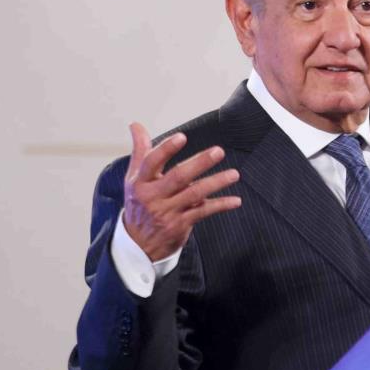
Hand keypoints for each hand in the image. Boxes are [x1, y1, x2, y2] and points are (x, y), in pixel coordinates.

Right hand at [123, 122, 241, 260]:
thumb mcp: (134, 178)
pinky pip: (204, 212)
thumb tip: (136, 124)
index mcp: (141, 182)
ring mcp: (167, 212)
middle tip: (219, 151)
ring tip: (234, 174)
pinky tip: (235, 200)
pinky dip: (220, 205)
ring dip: (216, 182)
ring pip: (195, 194)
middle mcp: (153, 196)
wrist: (137, 245)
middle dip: (199, 163)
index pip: (152, 162)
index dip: (166, 149)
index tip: (182, 137)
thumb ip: (140, 150)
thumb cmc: (139, 204)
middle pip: (178, 177)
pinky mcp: (180, 224)